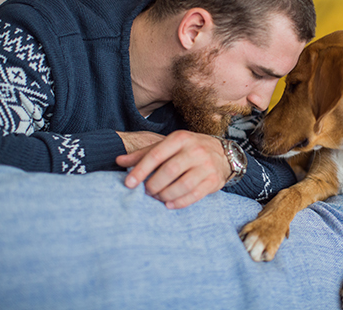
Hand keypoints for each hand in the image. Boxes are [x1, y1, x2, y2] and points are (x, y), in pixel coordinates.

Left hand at [116, 130, 230, 208]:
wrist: (224, 153)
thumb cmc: (189, 149)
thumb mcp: (168, 145)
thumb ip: (144, 154)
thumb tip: (119, 161)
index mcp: (180, 138)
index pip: (156, 155)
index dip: (140, 170)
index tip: (128, 183)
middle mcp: (194, 150)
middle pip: (168, 171)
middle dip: (153, 185)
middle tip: (147, 191)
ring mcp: (206, 165)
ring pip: (182, 185)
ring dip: (165, 195)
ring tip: (158, 197)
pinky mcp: (213, 180)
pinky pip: (194, 195)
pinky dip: (179, 202)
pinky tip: (169, 204)